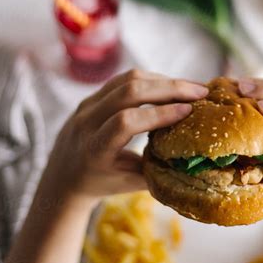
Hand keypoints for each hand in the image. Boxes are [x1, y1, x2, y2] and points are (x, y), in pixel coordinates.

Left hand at [41, 69, 207, 207]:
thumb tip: (197, 162)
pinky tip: (172, 86)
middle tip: (200, 92)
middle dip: (169, 88)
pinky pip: (123, 79)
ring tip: (191, 88)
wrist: (62, 177)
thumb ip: (158, 171)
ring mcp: (87, 105)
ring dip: (163, 80)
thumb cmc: (101, 183)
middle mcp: (86, 123)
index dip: (158, 114)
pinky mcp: (93, 95)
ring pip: (127, 79)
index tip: (188, 111)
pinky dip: (152, 80)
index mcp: (94, 150)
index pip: (126, 122)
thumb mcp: (129, 184)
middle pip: (128, 91)